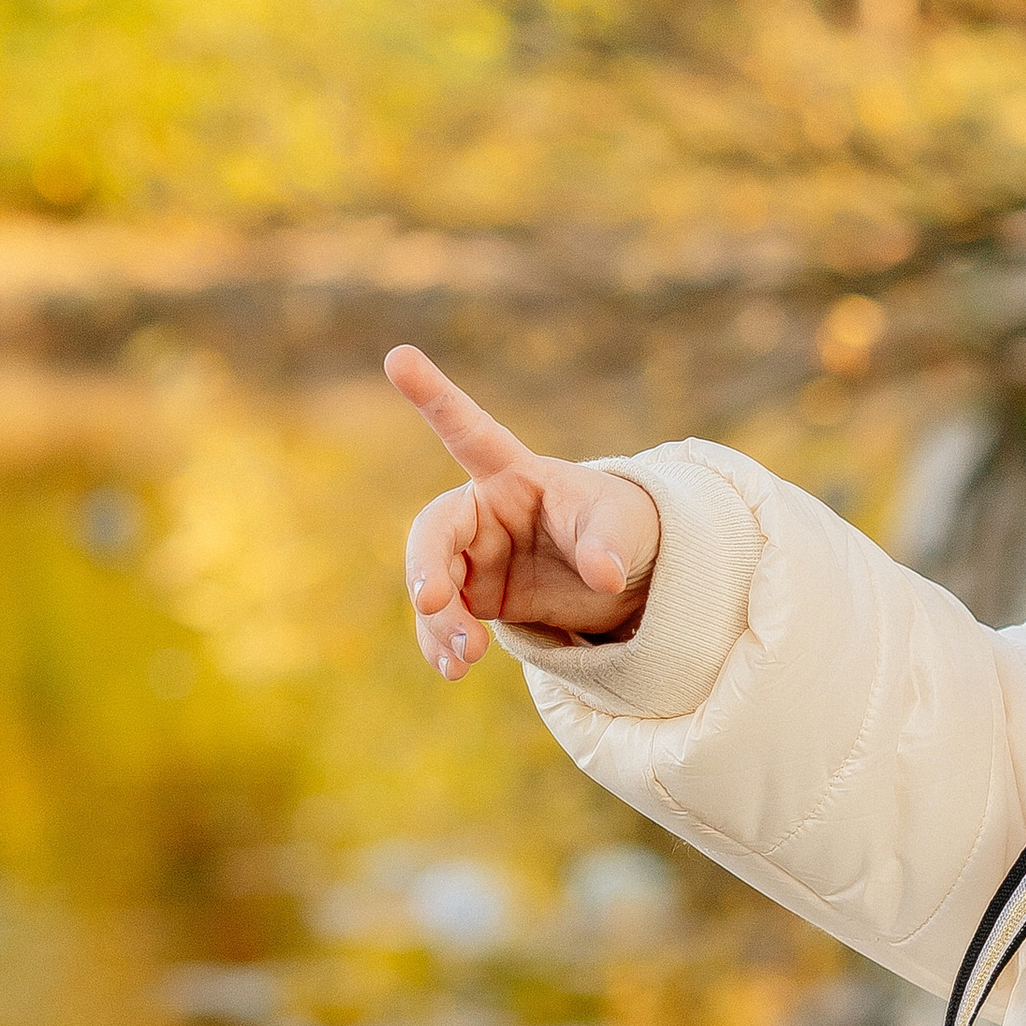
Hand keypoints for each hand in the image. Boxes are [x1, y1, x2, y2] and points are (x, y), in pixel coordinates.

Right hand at [387, 345, 661, 674]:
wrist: (627, 580)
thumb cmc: (620, 528)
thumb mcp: (623, 527)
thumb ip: (608, 544)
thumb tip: (604, 575)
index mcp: (512, 474)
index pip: (468, 430)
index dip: (434, 395)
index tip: (398, 356)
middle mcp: (482, 512)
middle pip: (433, 531)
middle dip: (427, 566)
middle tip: (433, 602)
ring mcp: (474, 558)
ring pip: (432, 584)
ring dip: (439, 621)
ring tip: (464, 659)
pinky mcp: (476, 598)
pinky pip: (444, 620)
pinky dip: (443, 644)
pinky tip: (454, 669)